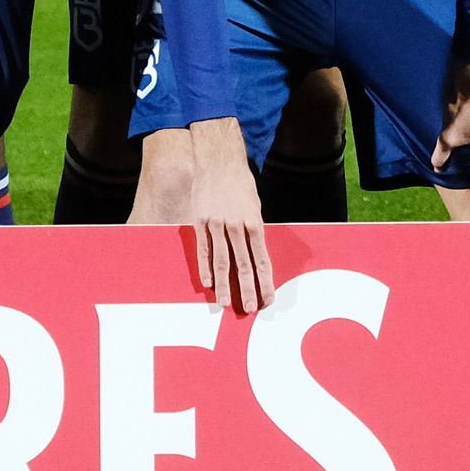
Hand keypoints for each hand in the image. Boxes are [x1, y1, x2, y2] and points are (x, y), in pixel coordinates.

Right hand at [135, 118, 271, 314]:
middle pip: (243, 264)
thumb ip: (254, 230)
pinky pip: (203, 249)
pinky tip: (208, 284)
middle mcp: (237, 226)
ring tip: (226, 304)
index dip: (265, 282)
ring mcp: (217, 224)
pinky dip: (205, 268)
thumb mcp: (254, 206)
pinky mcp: (201, 222)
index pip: (262, 260)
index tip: (268, 299)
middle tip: (251, 308)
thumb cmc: (240, 185)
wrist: (219, 161)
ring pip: (222, 261)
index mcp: (254, 223)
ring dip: (225, 285)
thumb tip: (257, 255)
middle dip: (248, 289)